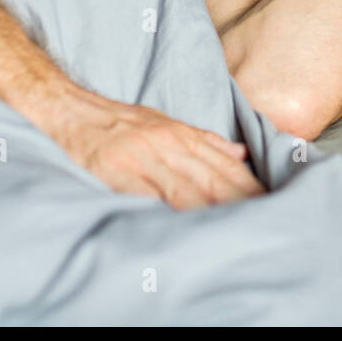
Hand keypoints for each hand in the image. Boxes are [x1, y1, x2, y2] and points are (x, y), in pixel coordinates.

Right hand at [20, 81, 266, 209]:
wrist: (70, 109)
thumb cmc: (118, 121)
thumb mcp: (164, 122)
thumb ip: (203, 140)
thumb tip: (242, 154)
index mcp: (179, 134)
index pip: (223, 164)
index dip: (249, 186)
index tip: (271, 204)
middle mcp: (165, 144)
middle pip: (211, 178)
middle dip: (240, 202)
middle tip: (265, 222)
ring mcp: (141, 159)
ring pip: (186, 189)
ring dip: (214, 211)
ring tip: (236, 231)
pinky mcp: (117, 173)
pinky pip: (149, 198)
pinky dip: (170, 213)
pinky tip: (187, 228)